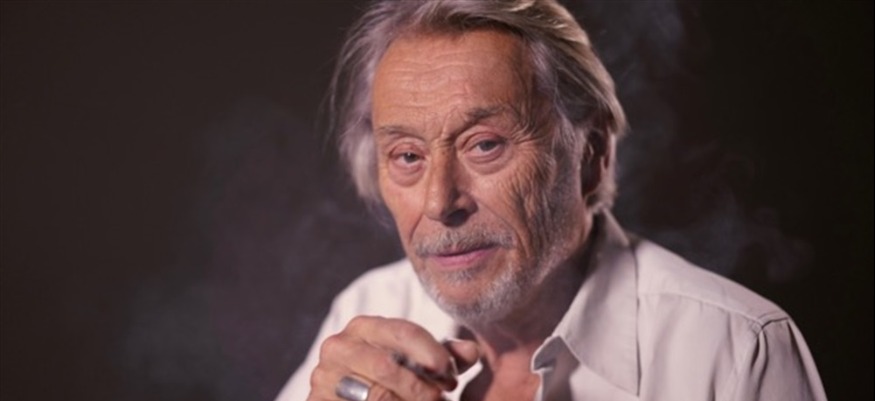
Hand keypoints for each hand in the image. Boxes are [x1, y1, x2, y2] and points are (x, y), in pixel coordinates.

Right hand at [307, 316, 479, 400]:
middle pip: (386, 368)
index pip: (402, 332)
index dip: (430, 353)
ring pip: (374, 396)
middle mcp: (338, 346)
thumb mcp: (419, 366)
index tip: (448, 375)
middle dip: (419, 388)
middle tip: (439, 398)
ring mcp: (323, 377)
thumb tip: (472, 352)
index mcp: (364, 327)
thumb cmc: (392, 380)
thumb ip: (444, 357)